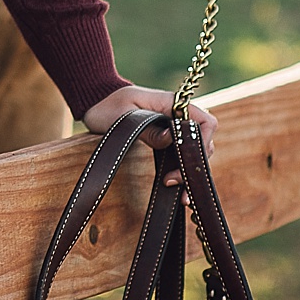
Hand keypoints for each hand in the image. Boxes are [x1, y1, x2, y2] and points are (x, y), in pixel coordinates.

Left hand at [82, 84, 216, 186]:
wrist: (95, 102)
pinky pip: (179, 157)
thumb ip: (148, 128)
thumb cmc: (108, 105)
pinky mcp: (165, 140)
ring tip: (181, 196)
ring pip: (193, 153)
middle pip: (202, 142)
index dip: (203, 141)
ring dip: (189, 173)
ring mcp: (172, 129)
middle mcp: (177, 117)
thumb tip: (172, 139)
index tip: (189, 160)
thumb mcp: (124, 116)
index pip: (204, 122)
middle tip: (175, 182)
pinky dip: (180, 173)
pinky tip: (177, 191)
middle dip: (195, 165)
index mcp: (172, 104)